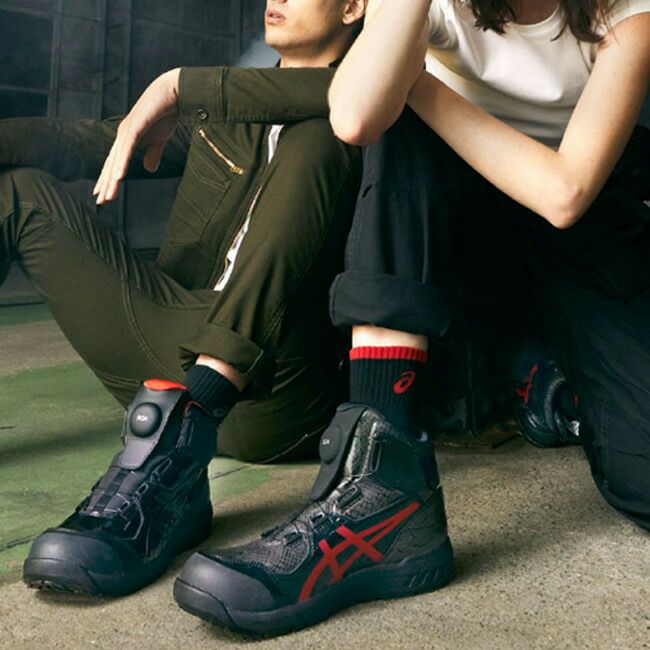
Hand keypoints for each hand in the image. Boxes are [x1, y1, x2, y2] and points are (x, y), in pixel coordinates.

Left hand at [94, 68, 180, 203]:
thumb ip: (153, 153)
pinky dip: (122, 164)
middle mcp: (123, 134)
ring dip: (111, 179)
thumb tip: (149, 169)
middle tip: (100, 200)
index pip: (115, 162)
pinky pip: (127, 150)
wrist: (174, 91)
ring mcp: (128, 130)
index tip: (104, 194)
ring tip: (107, 196)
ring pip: (117, 160)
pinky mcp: (135, 126)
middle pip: (111, 164)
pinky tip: (118, 177)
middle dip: (105, 183)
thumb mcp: (159, 139)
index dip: (108, 178)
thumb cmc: (166, 113)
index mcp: (128, 138)